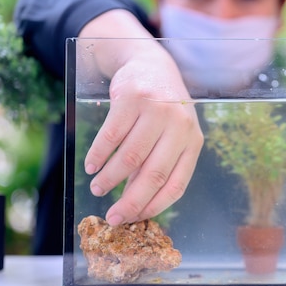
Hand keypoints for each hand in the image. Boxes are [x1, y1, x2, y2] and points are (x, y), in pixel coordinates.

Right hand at [83, 52, 202, 225]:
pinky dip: (98, 155)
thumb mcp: (171, 135)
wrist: (151, 65)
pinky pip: (111, 136)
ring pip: (130, 158)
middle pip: (152, 175)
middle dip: (129, 202)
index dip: (153, 206)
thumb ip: (158, 165)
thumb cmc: (162, 110)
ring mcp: (157, 111)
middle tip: (112, 217)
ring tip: (98, 188)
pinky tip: (91, 166)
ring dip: (109, 179)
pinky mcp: (133, 99)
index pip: (176, 184)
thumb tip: (135, 202)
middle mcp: (179, 126)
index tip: (134, 220)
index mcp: (193, 141)